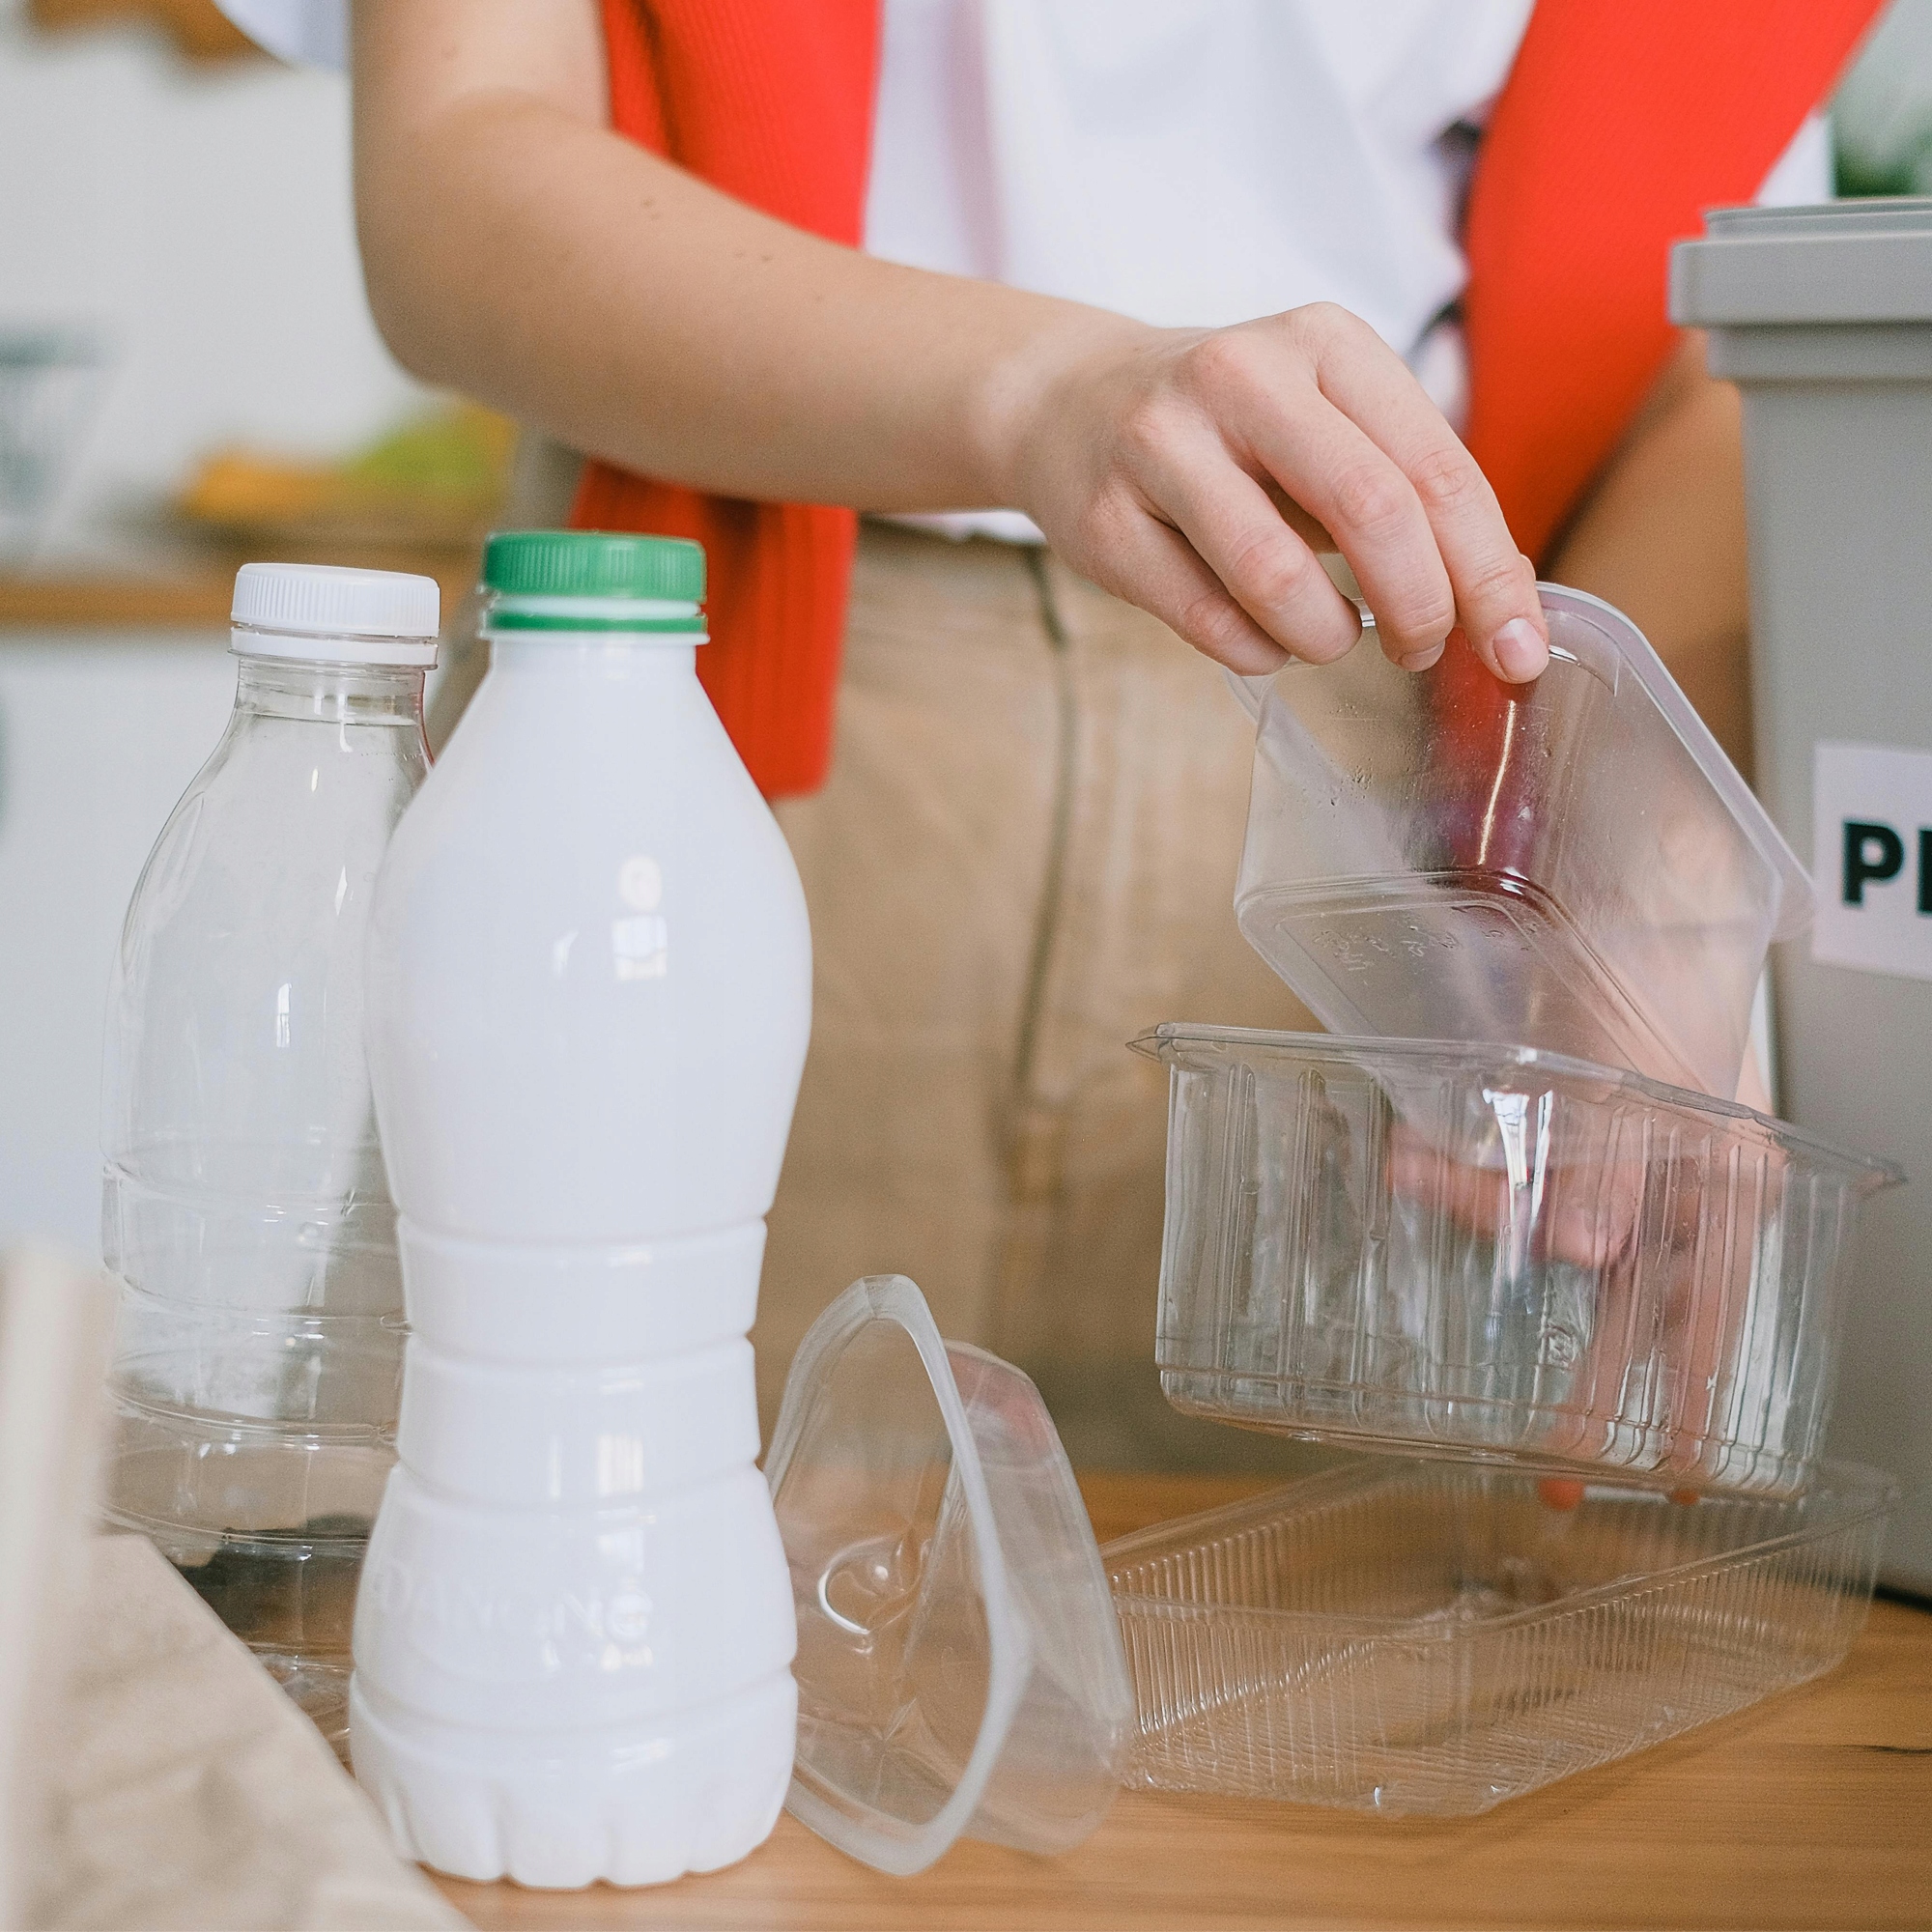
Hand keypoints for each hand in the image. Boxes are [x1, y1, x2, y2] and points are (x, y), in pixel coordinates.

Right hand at [1003, 303, 1549, 680]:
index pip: (1438, 469)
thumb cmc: (1231, 429)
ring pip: (1276, 574)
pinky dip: (1256, 650)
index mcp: (1326, 343)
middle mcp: (1244, 375)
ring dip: (1327, 635)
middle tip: (1421, 651)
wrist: (1070, 402)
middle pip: (1372, 510)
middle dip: (1420, 607)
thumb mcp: (1328, 421)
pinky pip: (1205, 619)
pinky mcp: (1105, 519)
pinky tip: (1263, 637)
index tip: (1515, 650)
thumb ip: (1410, 494)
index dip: (1488, 574)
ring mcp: (1163, 444)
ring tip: (1331, 639)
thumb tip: (1506, 603)